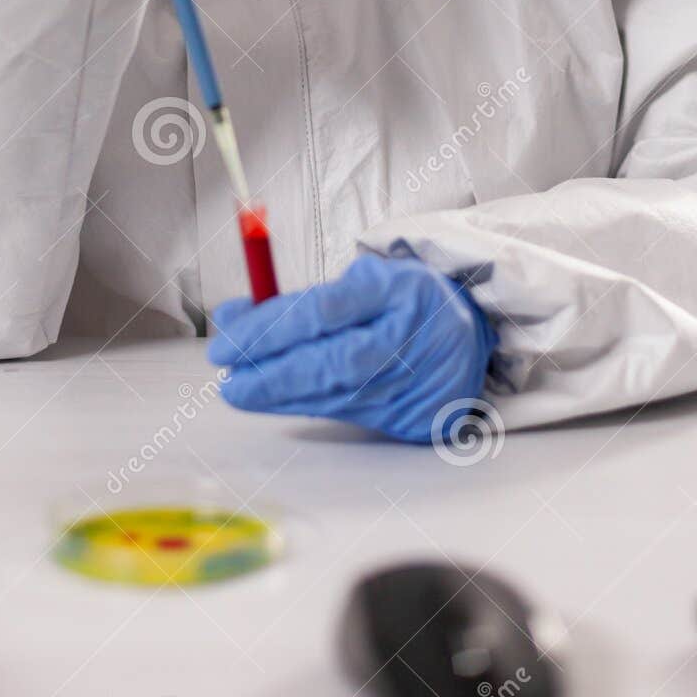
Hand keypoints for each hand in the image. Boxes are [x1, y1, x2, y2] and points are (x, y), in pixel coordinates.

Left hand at [208, 253, 496, 443]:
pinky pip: (348, 413)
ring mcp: (414, 383)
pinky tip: (274, 400)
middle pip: (332, 361)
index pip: (326, 310)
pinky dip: (305, 407)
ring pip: (336, 395)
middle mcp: (409, 339)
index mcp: (399, 291)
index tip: (227, 335)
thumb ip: (299, 299)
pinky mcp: (411, 417)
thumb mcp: (360, 279)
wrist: (469, 336)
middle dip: (271, 373)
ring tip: (240, 389)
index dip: (272, 326)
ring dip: (280, 395)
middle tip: (227, 377)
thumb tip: (231, 317)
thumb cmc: (403, 299)